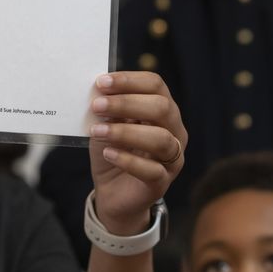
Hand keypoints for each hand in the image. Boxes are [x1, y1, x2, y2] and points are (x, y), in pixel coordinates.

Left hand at [88, 71, 185, 234]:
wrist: (111, 190)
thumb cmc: (113, 149)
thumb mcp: (107, 123)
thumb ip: (109, 108)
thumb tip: (100, 92)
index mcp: (163, 109)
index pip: (155, 85)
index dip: (129, 80)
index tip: (101, 82)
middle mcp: (174, 130)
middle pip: (161, 107)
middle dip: (126, 103)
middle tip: (97, 105)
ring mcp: (173, 157)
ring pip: (161, 138)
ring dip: (125, 132)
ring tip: (97, 131)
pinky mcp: (162, 182)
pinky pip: (152, 170)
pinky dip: (127, 160)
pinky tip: (108, 153)